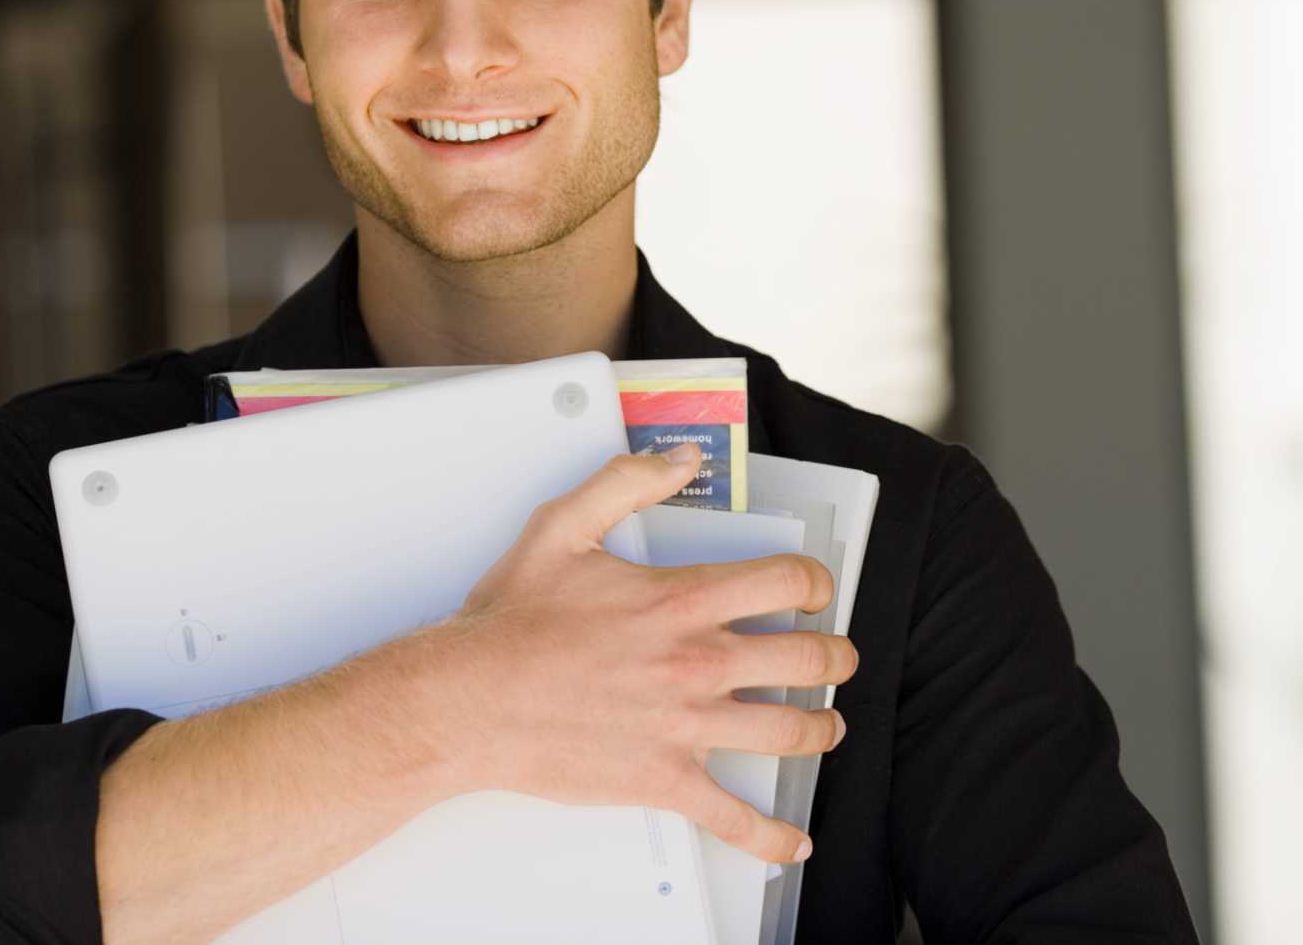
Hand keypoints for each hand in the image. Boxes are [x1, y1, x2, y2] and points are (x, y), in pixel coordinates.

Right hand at [426, 444, 856, 862]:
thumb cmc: (510, 624)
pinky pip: (732, 815)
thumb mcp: (563, 527)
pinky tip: (793, 842)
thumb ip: (626, 482)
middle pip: (806, 659)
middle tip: (836, 659)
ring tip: (827, 726)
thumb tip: (680, 459)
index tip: (815, 592)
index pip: (785, 583)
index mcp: (681, 602)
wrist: (466, 702)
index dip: (815, 584)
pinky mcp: (662, 779)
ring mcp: (685, 726)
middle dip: (835, 658)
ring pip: (789, 731)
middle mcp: (696, 664)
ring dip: (821, 729)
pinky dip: (771, 835)